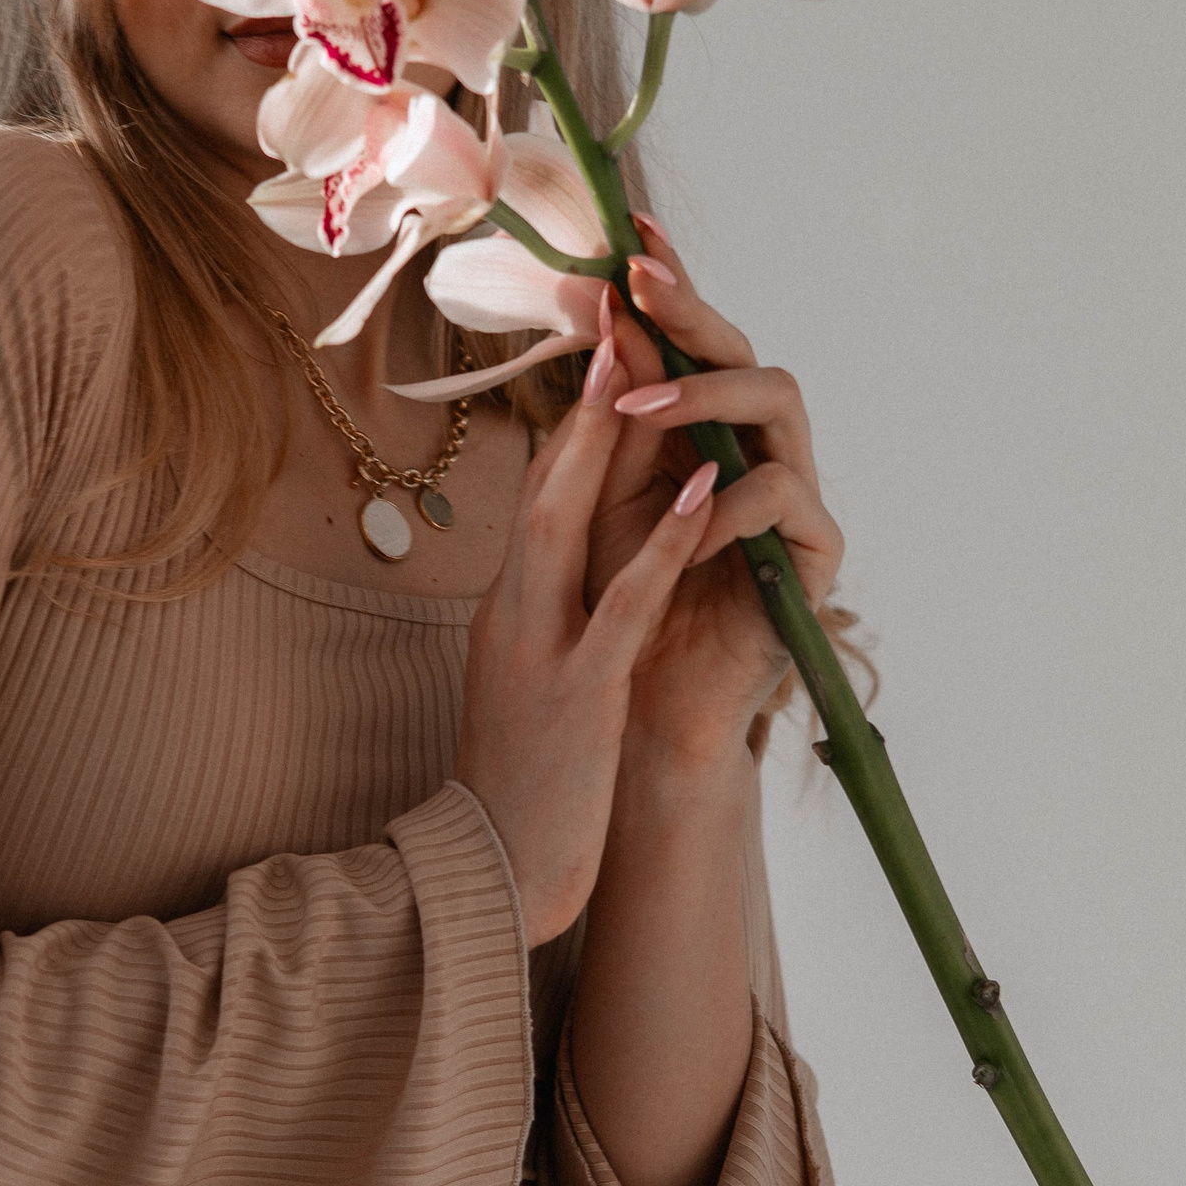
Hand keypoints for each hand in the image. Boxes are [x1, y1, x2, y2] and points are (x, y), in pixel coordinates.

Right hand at [455, 360, 719, 945]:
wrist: (490, 874)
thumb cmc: (519, 784)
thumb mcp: (529, 678)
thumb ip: (550, 613)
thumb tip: (579, 559)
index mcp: (505, 611)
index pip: (542, 494)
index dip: (575, 414)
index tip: (609, 343)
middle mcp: (511, 615)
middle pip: (546, 485)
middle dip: (584, 396)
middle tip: (619, 311)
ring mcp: (538, 652)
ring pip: (568, 525)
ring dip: (608, 441)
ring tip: (646, 364)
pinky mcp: (576, 696)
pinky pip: (624, 605)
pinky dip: (661, 543)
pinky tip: (695, 493)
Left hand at [585, 219, 844, 770]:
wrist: (641, 703)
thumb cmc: (618, 597)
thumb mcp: (598, 495)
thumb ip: (612, 416)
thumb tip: (614, 321)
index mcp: (701, 427)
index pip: (693, 343)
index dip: (672, 286)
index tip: (634, 232)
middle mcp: (754, 446)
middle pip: (745, 353)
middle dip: (693, 315)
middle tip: (639, 286)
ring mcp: (791, 492)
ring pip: (779, 403)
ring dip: (705, 398)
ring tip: (638, 413)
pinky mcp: (814, 552)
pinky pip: (786, 499)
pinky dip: (729, 505)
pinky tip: (683, 525)